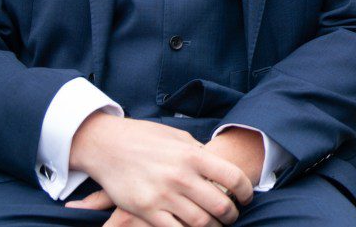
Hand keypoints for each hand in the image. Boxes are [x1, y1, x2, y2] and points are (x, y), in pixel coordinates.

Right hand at [64, 112, 253, 226]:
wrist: (108, 145)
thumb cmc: (146, 138)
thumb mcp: (178, 137)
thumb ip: (199, 152)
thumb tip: (219, 167)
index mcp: (192, 155)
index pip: (232, 177)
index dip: (245, 191)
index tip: (247, 197)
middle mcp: (181, 176)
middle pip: (220, 205)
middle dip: (232, 214)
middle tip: (233, 215)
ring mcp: (163, 196)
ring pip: (200, 223)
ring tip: (216, 225)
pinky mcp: (146, 211)